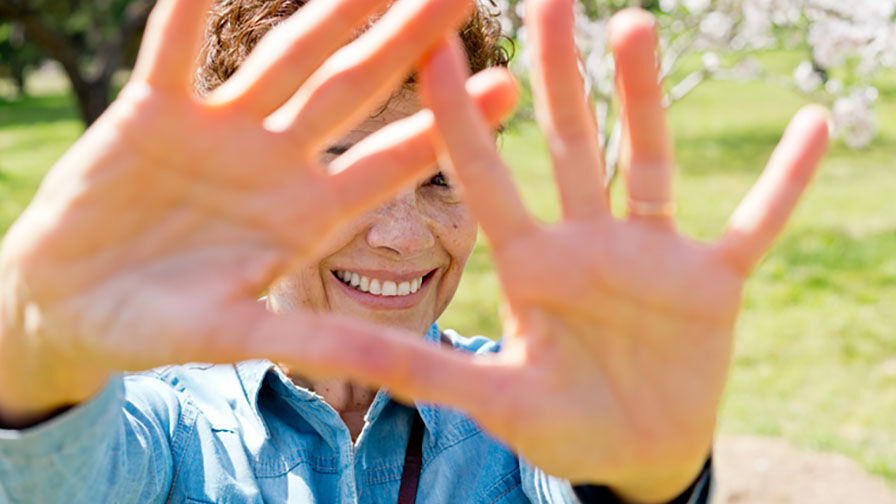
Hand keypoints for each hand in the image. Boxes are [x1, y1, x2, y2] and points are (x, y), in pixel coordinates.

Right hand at [0, 0, 517, 425]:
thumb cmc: (161, 327)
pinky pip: (176, 51)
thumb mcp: (240, 337)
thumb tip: (401, 367)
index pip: (395, 161)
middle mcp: (278, 161)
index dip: (451, 125)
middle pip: (355, 91)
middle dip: (406, 42)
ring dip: (330, 11)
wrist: (70, 308)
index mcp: (311, 215)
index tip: (510, 87)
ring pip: (285, 57)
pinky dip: (193, 13)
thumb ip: (317, 344)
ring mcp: (219, 131)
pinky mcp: (152, 112)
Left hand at [409, 3, 828, 501]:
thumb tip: (315, 347)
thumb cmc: (558, 427)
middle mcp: (587, 243)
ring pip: (650, 161)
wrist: (633, 452)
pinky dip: (784, 183)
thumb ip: (416, 368)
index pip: (486, 177)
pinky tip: (814, 128)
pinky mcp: (712, 279)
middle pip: (570, 143)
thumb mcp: (490, 399)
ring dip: (648, 100)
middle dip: (558, 74)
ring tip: (636, 25)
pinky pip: (755, 223)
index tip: (429, 48)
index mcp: (530, 266)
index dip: (456, 118)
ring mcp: (652, 254)